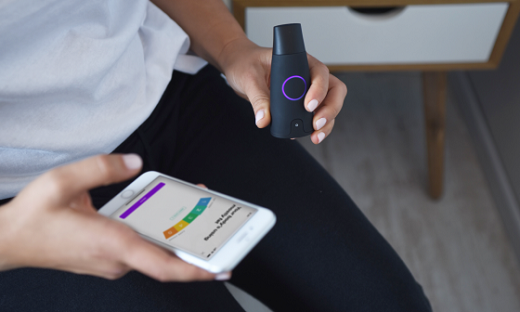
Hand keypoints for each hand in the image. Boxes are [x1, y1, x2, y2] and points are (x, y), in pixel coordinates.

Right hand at [0, 154, 224, 281]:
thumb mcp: (64, 181)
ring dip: (175, 234)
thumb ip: (103, 168)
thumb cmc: (33, 217)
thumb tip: (135, 162)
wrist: (8, 242)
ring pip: (154, 251)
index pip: (162, 266)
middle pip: (166, 256)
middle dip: (195, 241)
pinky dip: (157, 234)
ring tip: (194, 206)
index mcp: (111, 243)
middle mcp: (116, 259)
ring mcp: (112, 262)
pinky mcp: (108, 258)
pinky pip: (141, 248)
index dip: (195, 271)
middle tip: (216, 218)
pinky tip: (162, 213)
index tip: (221, 269)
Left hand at [219, 39, 346, 143]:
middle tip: (316, 124)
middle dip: (330, 110)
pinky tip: (307, 136)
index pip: (320, 73)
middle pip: (333, 91)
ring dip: (327, 123)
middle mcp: (308, 75)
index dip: (319, 90)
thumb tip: (264, 119)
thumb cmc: (246, 63)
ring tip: (315, 136)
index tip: (308, 106)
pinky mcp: (300, 104)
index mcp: (299, 61)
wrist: (239, 68)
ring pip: (328, 106)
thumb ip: (257, 98)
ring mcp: (307, 90)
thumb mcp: (249, 78)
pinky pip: (315, 116)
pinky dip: (315, 128)